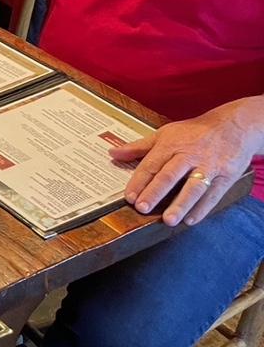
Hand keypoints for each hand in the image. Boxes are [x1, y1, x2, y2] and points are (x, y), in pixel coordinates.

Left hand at [111, 99, 262, 225]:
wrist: (234, 126)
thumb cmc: (194, 132)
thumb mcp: (164, 134)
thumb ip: (139, 147)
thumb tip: (113, 153)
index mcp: (170, 145)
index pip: (151, 165)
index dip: (139, 181)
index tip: (129, 197)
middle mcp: (188, 155)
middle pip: (169, 175)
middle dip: (155, 192)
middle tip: (142, 208)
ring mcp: (208, 166)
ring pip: (193, 187)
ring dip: (180, 204)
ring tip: (168, 220)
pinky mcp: (226, 175)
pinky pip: (213, 194)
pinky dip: (202, 208)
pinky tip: (191, 220)